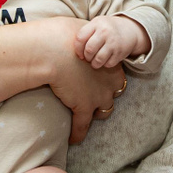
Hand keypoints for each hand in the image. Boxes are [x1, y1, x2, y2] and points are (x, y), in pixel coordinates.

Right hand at [36, 19, 124, 143]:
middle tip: (93, 96)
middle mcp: (110, 84)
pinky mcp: (83, 108)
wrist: (55, 49)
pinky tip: (73, 139)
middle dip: (105, 96)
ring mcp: (98, 98)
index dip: (106, 80)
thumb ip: (87, 39)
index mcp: (113, 66)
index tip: (97, 79)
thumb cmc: (66, 37)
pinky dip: (78, 134)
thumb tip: (79, 32)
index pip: (116, 78)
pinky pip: (82, 127)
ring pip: (104, 111)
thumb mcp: (84, 33)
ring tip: (87, 117)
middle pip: (113, 95)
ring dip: (96, 113)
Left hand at [75, 15, 150, 69]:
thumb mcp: (97, 24)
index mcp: (96, 23)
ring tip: (94, 62)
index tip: (79, 53)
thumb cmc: (108, 28)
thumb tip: (75, 52)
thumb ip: (86, 33)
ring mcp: (114, 42)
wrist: (130, 29)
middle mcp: (105, 32)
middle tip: (88, 58)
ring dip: (94, 63)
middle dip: (86, 57)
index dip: (77, 49)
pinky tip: (105, 60)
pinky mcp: (120, 52)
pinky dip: (105, 64)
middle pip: (89, 50)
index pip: (80, 38)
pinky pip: (108, 64)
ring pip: (98, 59)